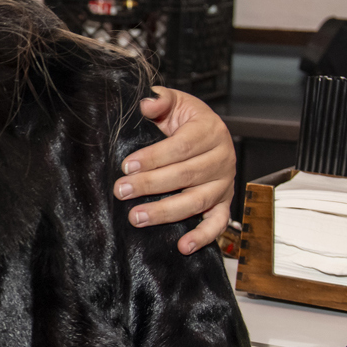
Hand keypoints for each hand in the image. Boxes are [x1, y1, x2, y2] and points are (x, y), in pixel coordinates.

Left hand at [116, 87, 234, 254]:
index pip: (182, 146)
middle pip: (186, 175)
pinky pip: (218, 223)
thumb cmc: (187, 121)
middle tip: (121, 190)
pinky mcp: (223, 203)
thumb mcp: (176, 104)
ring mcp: (224, 183)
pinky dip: (203, 237)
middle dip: (150, 184)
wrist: (209, 135)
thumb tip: (147, 102)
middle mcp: (222, 159)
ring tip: (136, 217)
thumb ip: (161, 100)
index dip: (154, 157)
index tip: (126, 165)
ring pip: (196, 201)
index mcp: (210, 131)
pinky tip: (183, 246)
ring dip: (166, 212)